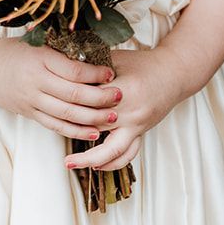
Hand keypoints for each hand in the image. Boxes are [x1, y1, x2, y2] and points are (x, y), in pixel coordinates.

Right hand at [0, 37, 122, 142]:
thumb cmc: (17, 52)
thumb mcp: (39, 44)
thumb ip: (63, 52)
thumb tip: (98, 55)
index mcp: (40, 59)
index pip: (73, 70)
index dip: (95, 73)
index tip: (111, 73)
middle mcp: (35, 81)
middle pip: (73, 94)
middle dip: (100, 97)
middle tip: (119, 96)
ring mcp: (32, 100)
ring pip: (66, 113)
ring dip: (92, 118)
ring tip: (112, 117)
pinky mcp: (30, 114)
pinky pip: (56, 125)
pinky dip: (75, 131)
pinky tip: (93, 133)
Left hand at [62, 44, 185, 172]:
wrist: (174, 73)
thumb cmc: (142, 63)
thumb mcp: (115, 58)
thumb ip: (91, 68)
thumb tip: (62, 71)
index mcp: (124, 90)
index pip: (91, 101)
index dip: (70, 104)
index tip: (52, 104)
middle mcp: (131, 111)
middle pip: (96, 127)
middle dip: (73, 133)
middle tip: (49, 132)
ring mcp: (138, 124)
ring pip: (113, 149)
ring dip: (91, 159)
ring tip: (70, 163)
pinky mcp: (142, 132)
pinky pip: (128, 153)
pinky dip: (113, 163)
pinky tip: (97, 166)